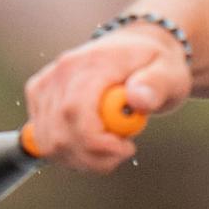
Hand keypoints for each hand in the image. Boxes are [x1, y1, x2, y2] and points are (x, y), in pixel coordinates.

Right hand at [22, 28, 186, 170]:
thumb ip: (156, 84)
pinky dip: (70, 153)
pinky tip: (94, 142)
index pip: (75, 111)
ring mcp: (45, 86)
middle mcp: (60, 72)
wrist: (135, 50)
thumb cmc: (154, 64)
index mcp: (91, 62)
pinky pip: (44, 141)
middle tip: (123, 149)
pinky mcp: (38, 98)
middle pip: (59, 134)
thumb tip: (137, 98)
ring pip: (49, 144)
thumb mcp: (170, 72)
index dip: (96, 141)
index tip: (126, 148)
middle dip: (93, 157)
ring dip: (83, 158)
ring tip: (112, 143)